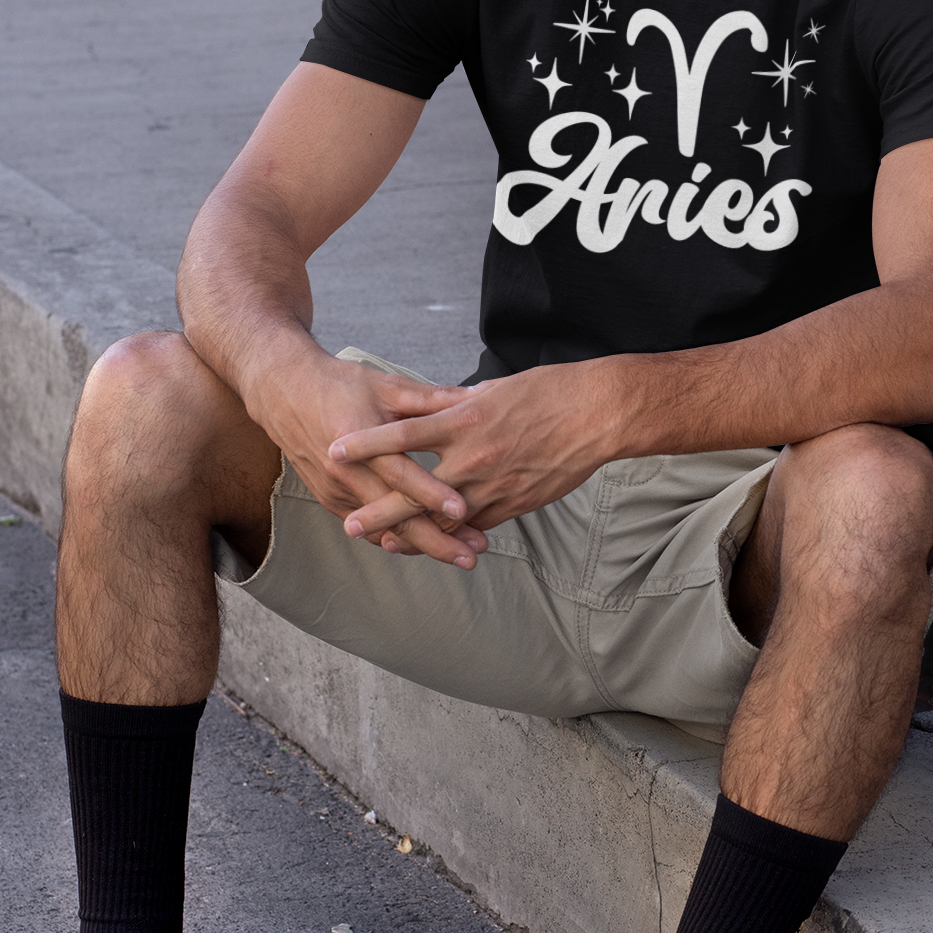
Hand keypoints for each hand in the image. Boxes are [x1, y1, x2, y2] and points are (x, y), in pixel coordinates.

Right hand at [246, 343, 489, 566]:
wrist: (285, 393)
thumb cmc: (339, 385)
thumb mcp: (386, 385)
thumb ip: (431, 398)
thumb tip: (476, 396)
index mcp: (360, 439)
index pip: (400, 474)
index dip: (432, 494)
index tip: (463, 510)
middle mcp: (345, 472)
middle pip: (394, 517)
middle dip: (436, 540)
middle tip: (473, 554)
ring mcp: (335, 491)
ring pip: (383, 530)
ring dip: (422, 545)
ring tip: (460, 554)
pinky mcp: (330, 501)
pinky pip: (367, 529)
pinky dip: (397, 540)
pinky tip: (427, 546)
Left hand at [327, 360, 628, 545]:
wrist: (598, 414)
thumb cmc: (549, 391)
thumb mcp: (496, 389)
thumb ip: (461, 404)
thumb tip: (439, 405)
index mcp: (464, 419)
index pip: (402, 436)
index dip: (366, 445)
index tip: (334, 451)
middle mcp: (474, 457)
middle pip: (415, 493)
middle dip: (381, 512)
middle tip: (349, 525)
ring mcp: (495, 485)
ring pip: (446, 520)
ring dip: (415, 534)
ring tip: (387, 542)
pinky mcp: (515, 503)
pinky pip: (478, 524)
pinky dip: (456, 533)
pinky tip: (437, 541)